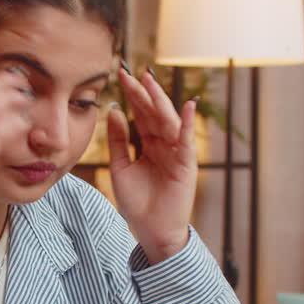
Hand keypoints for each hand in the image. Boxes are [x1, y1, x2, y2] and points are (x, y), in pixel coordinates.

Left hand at [107, 69, 196, 263]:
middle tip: (130, 72)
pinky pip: (187, 141)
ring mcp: (177, 153)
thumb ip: (118, 141)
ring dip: (160, 100)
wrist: (151, 231)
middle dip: (143, 93)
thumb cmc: (138, 204)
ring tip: (150, 80)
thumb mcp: (120, 168)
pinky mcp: (186, 165)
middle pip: (153, 113)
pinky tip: (187, 106)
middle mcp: (165, 145)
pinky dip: (188, 123)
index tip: (120, 75)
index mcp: (149, 145)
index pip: (140, 115)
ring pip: (168, 121)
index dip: (132, 96)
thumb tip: (114, 111)